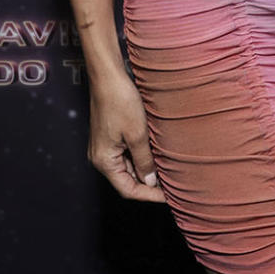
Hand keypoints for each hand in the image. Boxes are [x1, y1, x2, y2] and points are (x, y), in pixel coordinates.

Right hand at [88, 73, 165, 202]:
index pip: (128, 190)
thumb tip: (151, 182)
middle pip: (128, 180)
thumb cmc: (120, 101)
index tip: (169, 196)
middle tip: (173, 184)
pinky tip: (157, 154)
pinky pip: (127, 155)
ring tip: (169, 170)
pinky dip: (142, 157)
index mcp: (104, 161)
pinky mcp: (110, 138)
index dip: (149, 195)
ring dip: (147, 170)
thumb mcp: (138, 134)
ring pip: (129, 167)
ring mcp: (105, 148)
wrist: (108, 78)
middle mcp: (101, 158)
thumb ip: (145, 161)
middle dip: (150, 184)